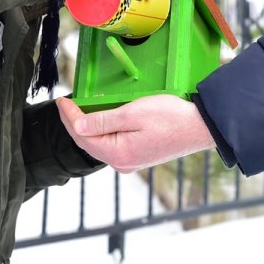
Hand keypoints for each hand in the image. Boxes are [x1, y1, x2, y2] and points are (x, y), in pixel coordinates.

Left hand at [56, 95, 215, 173]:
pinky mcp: (140, 156)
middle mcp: (122, 163)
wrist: (201, 127)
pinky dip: (102, 132)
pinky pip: (113, 144)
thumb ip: (103, 121)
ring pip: (100, 144)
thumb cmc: (171, 117)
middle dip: (75, 123)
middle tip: (66, 104)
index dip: (69, 116)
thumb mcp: (133, 113)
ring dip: (88, 128)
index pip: (82, 135)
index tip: (62, 100)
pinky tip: (100, 121)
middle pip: (88, 143)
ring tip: (79, 110)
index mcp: (118, 154)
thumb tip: (79, 125)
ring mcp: (132, 161)